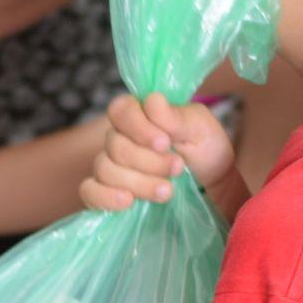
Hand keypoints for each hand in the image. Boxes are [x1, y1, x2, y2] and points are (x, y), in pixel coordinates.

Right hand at [80, 93, 234, 211]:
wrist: (213, 187)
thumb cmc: (205, 151)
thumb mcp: (200, 129)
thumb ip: (176, 117)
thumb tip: (153, 101)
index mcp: (140, 115)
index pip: (120, 109)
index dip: (138, 127)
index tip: (165, 143)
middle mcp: (119, 138)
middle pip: (115, 146)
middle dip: (149, 161)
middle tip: (177, 167)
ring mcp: (111, 165)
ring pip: (106, 169)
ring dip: (139, 182)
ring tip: (167, 191)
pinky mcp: (108, 192)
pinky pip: (90, 191)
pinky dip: (106, 197)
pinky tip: (129, 202)